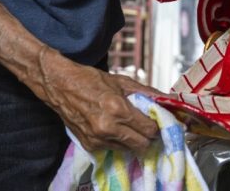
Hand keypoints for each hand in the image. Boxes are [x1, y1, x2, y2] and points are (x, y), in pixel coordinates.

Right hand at [37, 48, 162, 153]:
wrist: (60, 85)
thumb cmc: (91, 80)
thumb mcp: (122, 81)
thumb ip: (147, 92)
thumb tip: (169, 99)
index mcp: (117, 109)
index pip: (149, 129)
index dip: (156, 125)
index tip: (155, 120)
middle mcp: (108, 127)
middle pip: (142, 144)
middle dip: (147, 136)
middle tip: (145, 125)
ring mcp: (97, 139)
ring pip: (128, 149)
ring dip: (132, 139)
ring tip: (127, 125)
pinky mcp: (89, 145)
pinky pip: (113, 149)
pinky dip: (117, 141)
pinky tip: (112, 127)